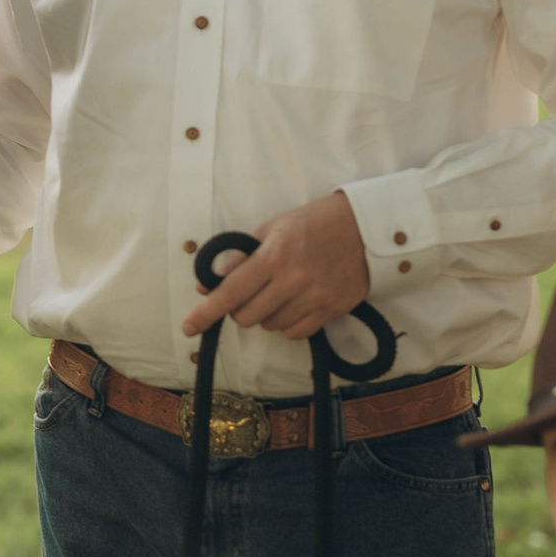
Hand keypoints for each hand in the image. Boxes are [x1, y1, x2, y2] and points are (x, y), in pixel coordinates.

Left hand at [179, 189, 370, 343]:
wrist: (366, 228)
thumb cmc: (314, 223)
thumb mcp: (272, 229)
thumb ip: (240, 258)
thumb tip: (208, 285)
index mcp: (274, 255)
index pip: (231, 291)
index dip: (206, 312)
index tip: (189, 326)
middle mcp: (294, 280)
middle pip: (247, 316)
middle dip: (239, 309)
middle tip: (249, 293)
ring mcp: (315, 298)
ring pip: (270, 326)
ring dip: (266, 314)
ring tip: (279, 291)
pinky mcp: (332, 310)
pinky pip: (295, 332)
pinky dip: (288, 323)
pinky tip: (295, 303)